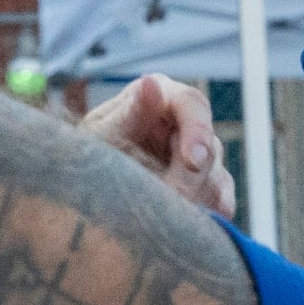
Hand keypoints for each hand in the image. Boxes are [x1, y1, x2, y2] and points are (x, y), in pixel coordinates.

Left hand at [78, 75, 236, 220]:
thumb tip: (151, 84)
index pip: (192, 104)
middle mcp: (184, 122)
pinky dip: (207, 212)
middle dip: (189, 178)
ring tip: (161, 218)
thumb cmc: (87, 157)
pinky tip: (192, 220)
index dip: (197, 131)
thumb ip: (130, 114)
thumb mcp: (101, 136)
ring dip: (192, 199)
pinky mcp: (205, 184)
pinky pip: (219, 200)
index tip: (193, 161)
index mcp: (160, 96)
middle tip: (168, 202)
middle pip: (209, 146)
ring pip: (215, 176)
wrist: (84, 195)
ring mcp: (198, 154)